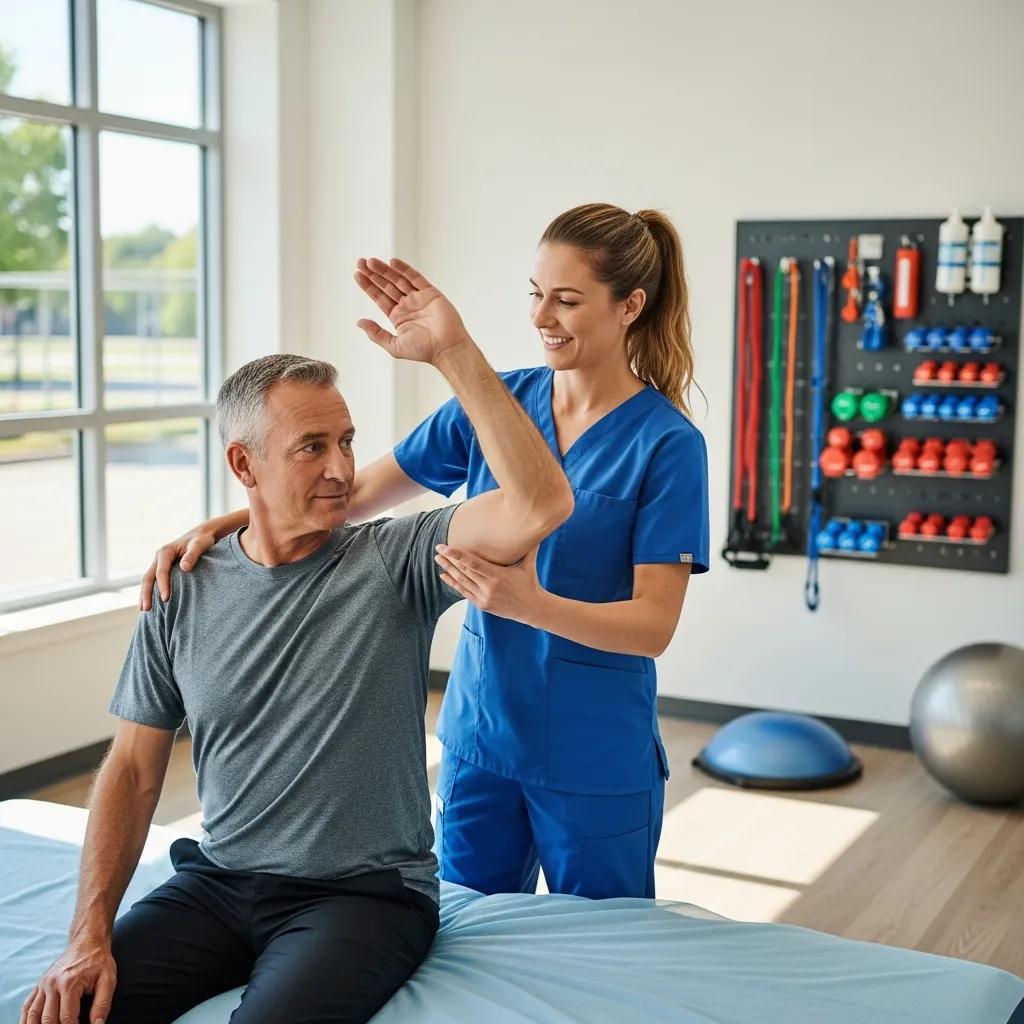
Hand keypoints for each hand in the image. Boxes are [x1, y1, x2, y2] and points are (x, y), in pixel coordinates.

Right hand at [20, 940, 115, 1023]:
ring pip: (33, 1015)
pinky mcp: (39, 984)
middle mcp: (52, 984)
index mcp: (69, 983)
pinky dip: (26, 1020)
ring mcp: (43, 984)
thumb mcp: (108, 979)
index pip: (67, 1018)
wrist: (87, 941)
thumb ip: (102, 1004)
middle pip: (48, 1019)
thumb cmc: (99, 961)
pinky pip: (27, 1006)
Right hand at [139, 527, 216, 609]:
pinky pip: (153, 580)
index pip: (161, 572)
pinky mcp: (162, 567)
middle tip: (146, 609)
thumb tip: (184, 568)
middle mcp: (159, 557)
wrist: (201, 535)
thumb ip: (192, 555)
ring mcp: (159, 563)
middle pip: (148, 577)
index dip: (163, 585)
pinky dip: (150, 591)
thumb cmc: (201, 540)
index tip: (165, 599)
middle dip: (146, 593)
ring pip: (148, 580)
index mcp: (165, 551)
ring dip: (144, 594)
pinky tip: (149, 603)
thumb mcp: (199, 545)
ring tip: (143, 610)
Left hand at [353, 257, 470, 364]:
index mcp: (397, 316)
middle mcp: (407, 305)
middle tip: (360, 262)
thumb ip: (376, 334)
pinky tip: (392, 262)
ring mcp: (418, 298)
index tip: (357, 274)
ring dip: (385, 270)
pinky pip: (415, 278)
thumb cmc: (423, 351)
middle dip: (373, 274)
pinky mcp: (430, 293)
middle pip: (387, 285)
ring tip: (371, 261)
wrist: (446, 348)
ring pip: (398, 279)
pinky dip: (404, 269)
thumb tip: (359, 322)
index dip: (368, 286)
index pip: (379, 297)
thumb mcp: (394, 345)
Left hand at [435, 544, 542, 623]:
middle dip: (449, 559)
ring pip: (462, 581)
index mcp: (498, 576)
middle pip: (464, 571)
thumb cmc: (530, 583)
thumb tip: (534, 529)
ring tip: (438, 559)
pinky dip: (453, 583)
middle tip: (438, 548)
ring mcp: (484, 597)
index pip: (474, 564)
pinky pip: (464, 592)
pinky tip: (444, 575)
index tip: (446, 548)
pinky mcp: (481, 604)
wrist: (531, 609)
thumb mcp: (529, 565)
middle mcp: (489, 587)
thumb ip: (529, 548)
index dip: (458, 555)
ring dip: (448, 569)